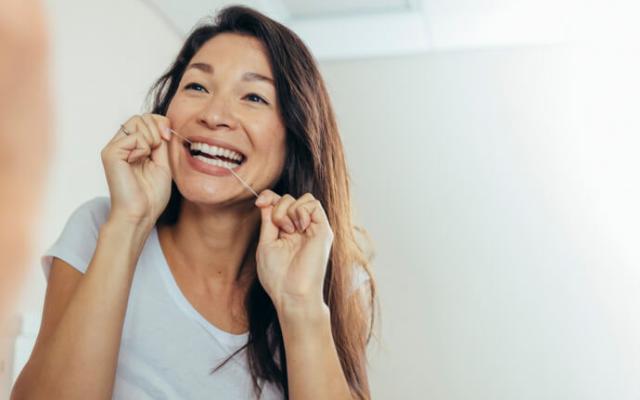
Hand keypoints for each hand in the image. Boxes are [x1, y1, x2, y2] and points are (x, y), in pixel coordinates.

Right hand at [101, 113, 171, 226]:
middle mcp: (120, 145)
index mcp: (132, 147)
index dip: (160, 123)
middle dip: (157, 128)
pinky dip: (143, 148)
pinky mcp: (110, 153)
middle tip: (158, 150)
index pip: (146, 119)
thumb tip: (163, 123)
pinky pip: (134, 136)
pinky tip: (138, 162)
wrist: (141, 213)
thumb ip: (161, 142)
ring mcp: (114, 148)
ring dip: (151, 138)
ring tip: (147, 157)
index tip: (167, 138)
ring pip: (137, 121)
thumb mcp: (163, 163)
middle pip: (141, 117)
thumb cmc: (151, 195)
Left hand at [254, 190, 333, 314]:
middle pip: (290, 198)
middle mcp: (301, 228)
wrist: (292, 294)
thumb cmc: (277, 276)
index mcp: (287, 231)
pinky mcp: (323, 230)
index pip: (280, 202)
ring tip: (289, 230)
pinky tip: (299, 227)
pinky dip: (302, 211)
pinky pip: (314, 204)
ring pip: (304, 198)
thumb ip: (268, 220)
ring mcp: (313, 228)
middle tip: (279, 229)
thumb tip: (266, 200)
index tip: (259, 203)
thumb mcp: (266, 243)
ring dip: (290, 210)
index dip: (269, 197)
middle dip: (278, 207)